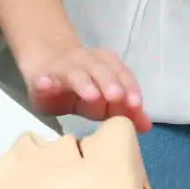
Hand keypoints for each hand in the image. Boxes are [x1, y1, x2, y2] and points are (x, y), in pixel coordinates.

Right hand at [22, 44, 151, 130]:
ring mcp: (64, 68)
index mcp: (107, 66)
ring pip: (76, 73)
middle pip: (101, 70)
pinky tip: (45, 84)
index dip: (129, 88)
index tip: (136, 104)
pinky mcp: (42, 77)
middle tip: (116, 97)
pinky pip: (44, 78)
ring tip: (92, 95)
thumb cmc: (81, 87)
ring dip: (84, 83)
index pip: (122, 75)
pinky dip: (45, 82)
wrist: (46, 63)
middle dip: (110, 83)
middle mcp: (87, 62)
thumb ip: (124, 110)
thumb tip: (147, 126)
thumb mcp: (104, 100)